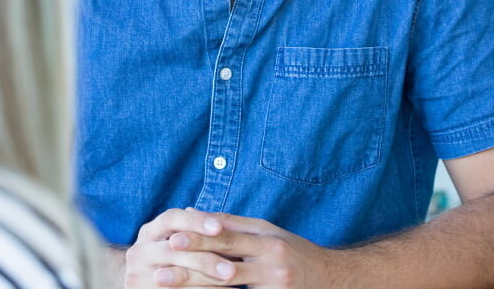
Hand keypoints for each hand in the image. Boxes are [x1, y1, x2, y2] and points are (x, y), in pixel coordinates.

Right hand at [124, 207, 238, 287]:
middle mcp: (139, 252)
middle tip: (232, 269)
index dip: (194, 221)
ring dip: (206, 283)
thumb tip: (224, 222)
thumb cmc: (164, 259)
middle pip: (172, 251)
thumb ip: (190, 232)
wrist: (138, 284)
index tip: (219, 226)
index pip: (170, 219)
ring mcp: (138, 276)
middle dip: (205, 259)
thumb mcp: (169, 240)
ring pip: (175, 277)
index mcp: (149, 232)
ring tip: (232, 286)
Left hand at [163, 209, 337, 287]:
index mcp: (268, 242)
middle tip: (161, 272)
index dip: (198, 239)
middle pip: (224, 267)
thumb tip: (192, 213)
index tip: (171, 239)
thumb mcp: (266, 231)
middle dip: (190, 270)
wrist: (332, 280)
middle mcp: (272, 266)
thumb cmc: (294, 251)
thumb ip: (230, 223)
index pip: (227, 238)